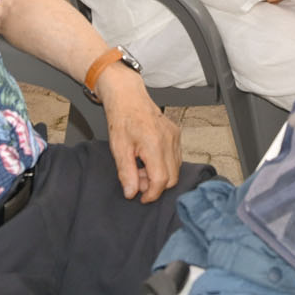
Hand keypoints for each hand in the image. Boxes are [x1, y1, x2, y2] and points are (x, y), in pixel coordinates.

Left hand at [98, 68, 181, 200]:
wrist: (128, 97)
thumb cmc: (122, 119)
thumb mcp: (119, 148)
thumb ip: (126, 173)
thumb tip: (131, 193)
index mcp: (154, 145)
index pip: (161, 180)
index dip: (151, 194)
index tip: (141, 198)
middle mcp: (169, 140)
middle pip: (172, 177)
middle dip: (156, 186)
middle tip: (138, 180)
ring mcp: (175, 136)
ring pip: (176, 168)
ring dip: (160, 175)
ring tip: (141, 167)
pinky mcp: (176, 134)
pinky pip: (176, 157)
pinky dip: (164, 164)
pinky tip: (148, 159)